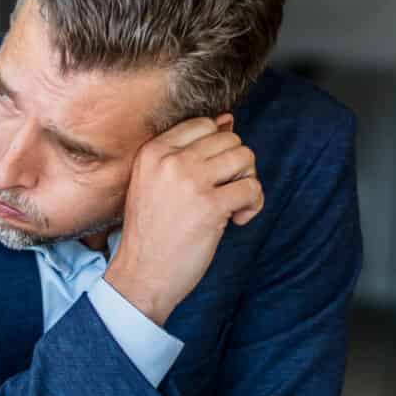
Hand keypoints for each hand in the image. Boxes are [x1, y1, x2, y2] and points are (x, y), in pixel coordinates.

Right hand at [101, 115, 263, 326]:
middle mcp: (170, 161)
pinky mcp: (211, 206)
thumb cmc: (151, 231)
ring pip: (245, 158)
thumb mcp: (154, 182)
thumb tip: (228, 120)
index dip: (218, 147)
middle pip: (229, 139)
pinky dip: (254, 205)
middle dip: (236, 165)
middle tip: (225, 192)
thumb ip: (185, 151)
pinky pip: (253, 189)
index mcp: (152, 151)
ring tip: (233, 204)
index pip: (204, 124)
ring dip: (247, 182)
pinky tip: (238, 220)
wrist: (141, 275)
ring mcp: (190, 182)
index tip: (212, 174)